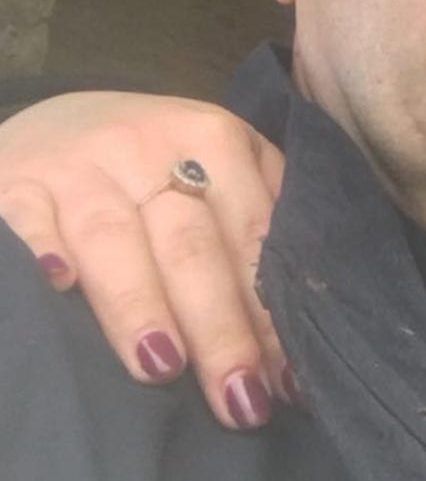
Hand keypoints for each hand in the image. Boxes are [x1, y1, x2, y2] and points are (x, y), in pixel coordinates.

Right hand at [0, 92, 287, 428]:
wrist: (65, 121)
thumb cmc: (160, 157)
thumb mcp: (223, 159)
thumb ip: (264, 209)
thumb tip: (305, 304)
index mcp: (217, 139)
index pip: (252, 235)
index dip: (269, 309)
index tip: (285, 377)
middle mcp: (151, 146)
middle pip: (191, 246)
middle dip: (219, 326)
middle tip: (239, 395)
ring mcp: (81, 165)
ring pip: (114, 238)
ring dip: (140, 304)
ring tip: (164, 367)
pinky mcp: (18, 182)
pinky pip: (29, 219)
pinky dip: (43, 251)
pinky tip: (61, 289)